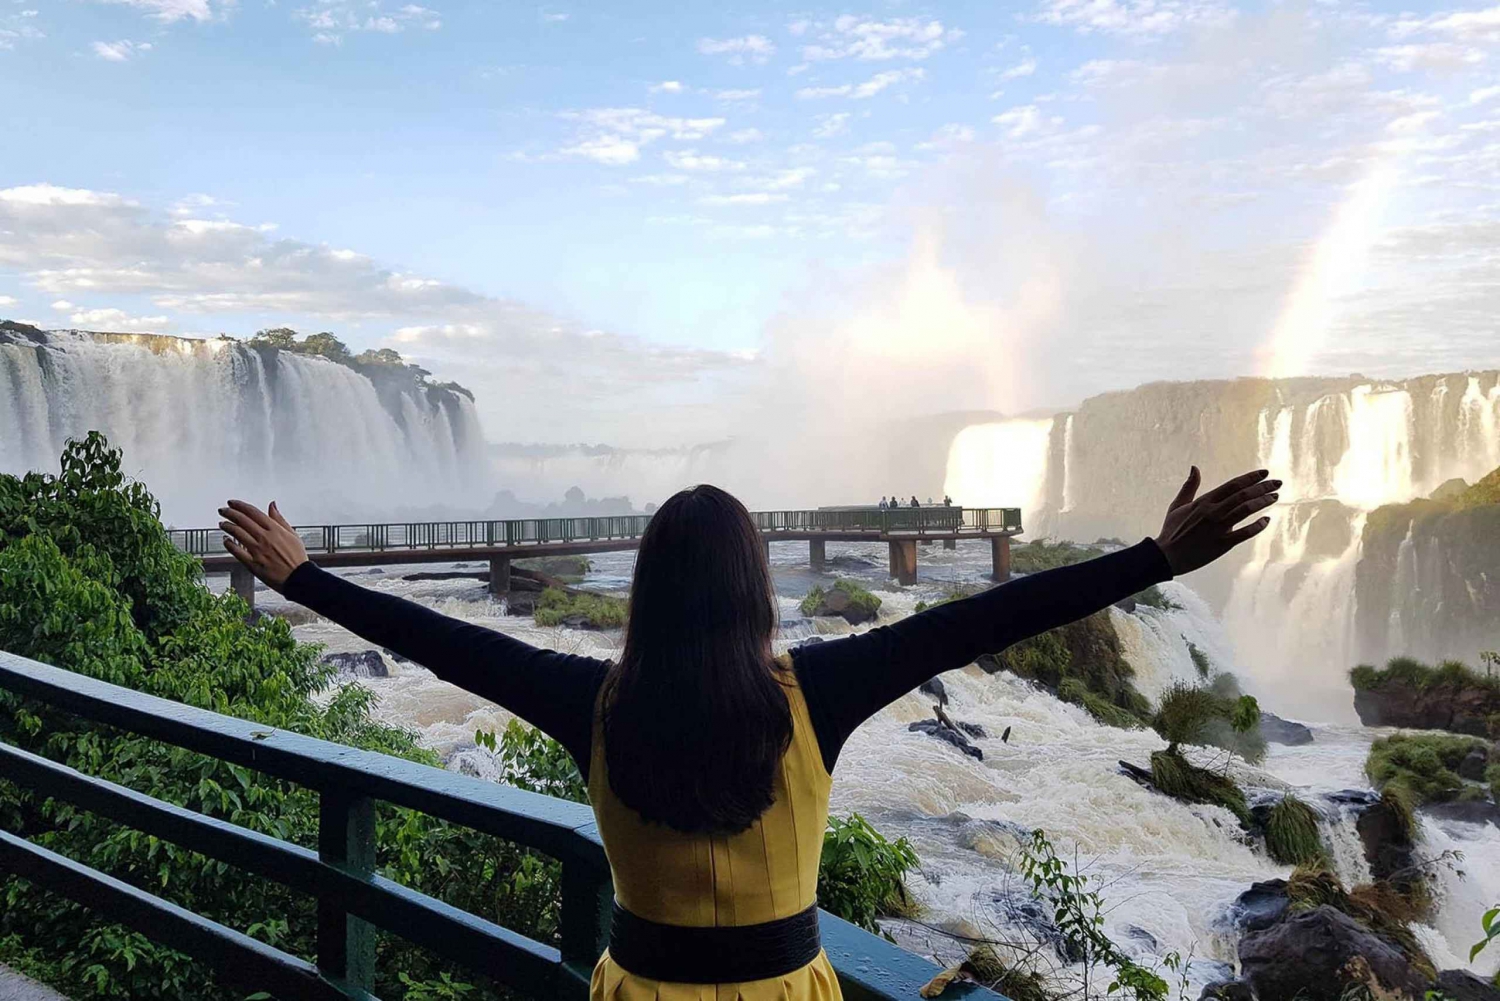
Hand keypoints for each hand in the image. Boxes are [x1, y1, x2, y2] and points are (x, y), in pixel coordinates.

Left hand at [219, 500, 308, 590]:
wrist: (298, 578)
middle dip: (229, 513)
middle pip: (242, 520)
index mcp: (275, 529)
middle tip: (222, 510)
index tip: (232, 503)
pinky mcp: (252, 563)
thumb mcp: (292, 534)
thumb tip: (272, 505)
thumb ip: (279, 519)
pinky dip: (228, 543)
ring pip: (237, 533)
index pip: (253, 512)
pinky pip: (236, 551)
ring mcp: (257, 550)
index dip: (240, 506)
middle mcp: (265, 538)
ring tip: (222, 524)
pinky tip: (225, 540)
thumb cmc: (297, 557)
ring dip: (227, 526)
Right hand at [1153, 467, 1279, 575]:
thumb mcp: (1177, 505)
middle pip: (1243, 495)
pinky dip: (1257, 526)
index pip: (1233, 485)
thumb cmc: (1171, 530)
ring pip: (1246, 510)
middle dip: (1263, 487)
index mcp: (1204, 502)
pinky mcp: (1222, 544)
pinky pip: (1245, 533)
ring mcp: (1218, 528)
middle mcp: (1213, 512)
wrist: (1166, 556)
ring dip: (1263, 502)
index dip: (1251, 477)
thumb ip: (1189, 486)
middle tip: (1277, 483)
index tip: (1265, 473)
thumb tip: (1194, 467)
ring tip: (1274, 497)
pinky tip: (1266, 520)